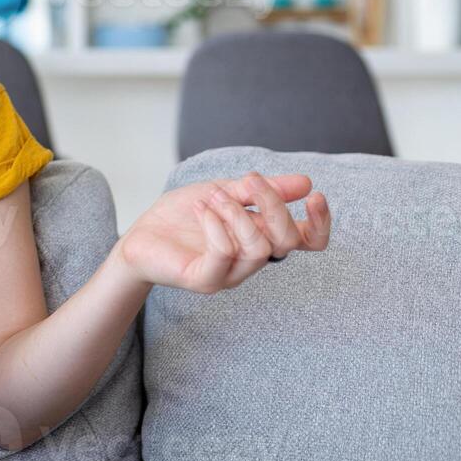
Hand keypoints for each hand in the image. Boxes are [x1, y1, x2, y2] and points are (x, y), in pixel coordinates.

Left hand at [114, 172, 331, 293]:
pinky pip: (224, 255)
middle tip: (249, 180)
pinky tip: (201, 209)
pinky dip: (216, 226)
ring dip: (237, 213)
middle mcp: (251, 260)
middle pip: (288, 241)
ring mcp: (229, 274)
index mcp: (262, 238)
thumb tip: (305, 182)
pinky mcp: (205, 280)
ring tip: (214, 196)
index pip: (308, 242)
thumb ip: (260, 190)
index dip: (320, 223)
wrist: (140, 236)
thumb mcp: (223, 192)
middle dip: (273, 205)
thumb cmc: (183, 217)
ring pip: (258, 248)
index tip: (314, 195)